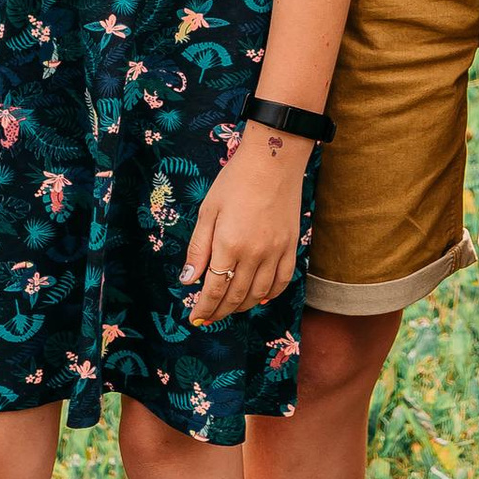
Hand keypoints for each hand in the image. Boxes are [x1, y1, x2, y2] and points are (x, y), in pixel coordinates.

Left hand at [181, 133, 306, 324]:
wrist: (274, 160)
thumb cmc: (235, 181)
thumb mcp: (208, 211)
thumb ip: (198, 248)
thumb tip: (187, 280)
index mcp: (229, 244)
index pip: (214, 289)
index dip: (204, 308)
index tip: (196, 318)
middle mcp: (255, 253)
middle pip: (236, 295)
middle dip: (220, 311)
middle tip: (208, 318)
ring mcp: (277, 251)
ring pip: (259, 293)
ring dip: (242, 306)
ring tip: (229, 308)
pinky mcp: (291, 246)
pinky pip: (282, 281)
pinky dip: (270, 295)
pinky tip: (259, 298)